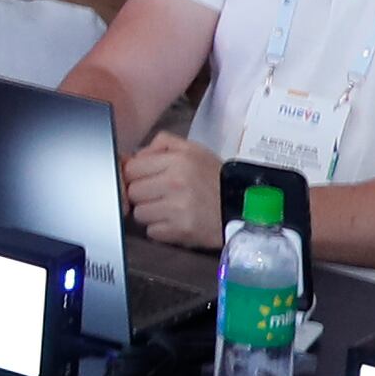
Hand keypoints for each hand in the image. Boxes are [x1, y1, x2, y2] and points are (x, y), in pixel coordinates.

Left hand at [121, 132, 228, 247]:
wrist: (243, 207)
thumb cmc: (215, 178)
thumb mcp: (193, 150)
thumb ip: (162, 143)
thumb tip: (133, 156)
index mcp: (176, 160)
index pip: (131, 169)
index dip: (135, 175)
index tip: (143, 179)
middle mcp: (174, 183)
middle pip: (132, 192)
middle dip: (142, 195)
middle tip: (158, 195)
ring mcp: (176, 209)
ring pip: (139, 213)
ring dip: (150, 213)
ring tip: (168, 209)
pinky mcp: (180, 231)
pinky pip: (152, 231)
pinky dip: (160, 229)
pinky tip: (175, 222)